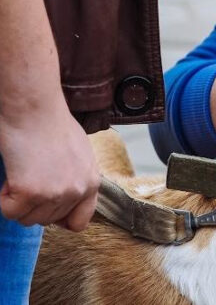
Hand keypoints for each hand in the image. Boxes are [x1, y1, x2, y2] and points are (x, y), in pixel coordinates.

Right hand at [0, 101, 99, 230]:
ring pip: (28, 219)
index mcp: (92, 182)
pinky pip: (10, 211)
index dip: (60, 219)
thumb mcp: (79, 154)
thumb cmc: (52, 124)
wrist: (35, 109)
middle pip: (48, 220)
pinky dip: (4, 198)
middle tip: (29, 175)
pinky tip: (12, 175)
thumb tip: (64, 194)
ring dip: (18, 201)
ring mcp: (56, 194)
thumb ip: (76, 178)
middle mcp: (78, 191)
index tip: (46, 207)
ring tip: (22, 172)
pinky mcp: (32, 193)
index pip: (80, 221)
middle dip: (34, 204)